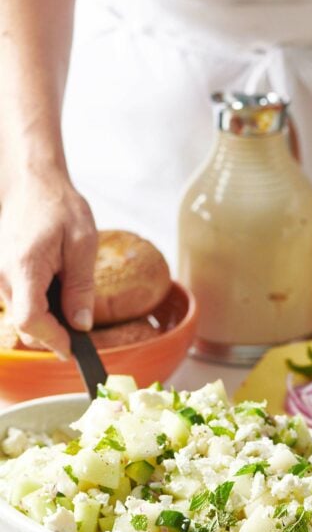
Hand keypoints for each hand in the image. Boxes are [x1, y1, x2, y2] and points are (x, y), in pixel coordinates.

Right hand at [0, 171, 96, 357]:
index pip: (29, 319)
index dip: (52, 339)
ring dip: (45, 319)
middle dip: (51, 334)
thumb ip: (81, 287)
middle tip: (79, 334)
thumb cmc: (59, 207)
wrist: (32, 184)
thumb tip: (82, 324)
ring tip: (70, 306)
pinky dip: (36, 305)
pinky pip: (17, 299)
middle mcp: (3, 273)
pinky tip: (55, 294)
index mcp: (25, 266)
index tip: (73, 348)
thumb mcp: (83, 244)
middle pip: (23, 322)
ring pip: (20, 313)